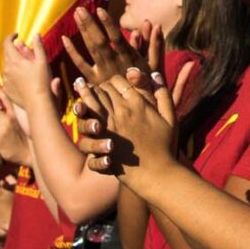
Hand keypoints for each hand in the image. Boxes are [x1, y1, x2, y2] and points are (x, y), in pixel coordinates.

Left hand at [0, 34, 53, 108]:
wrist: (37, 103)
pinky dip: (13, 73)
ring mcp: (6, 80)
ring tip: (26, 64)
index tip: (17, 35)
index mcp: (15, 60)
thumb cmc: (42, 82)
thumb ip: (38, 46)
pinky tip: (23, 77)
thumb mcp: (42, 61)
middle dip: (15, 49)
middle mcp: (7, 69)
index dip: (11, 37)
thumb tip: (36, 34)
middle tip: (25, 49)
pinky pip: (8, 77)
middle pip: (7, 54)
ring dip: (14, 62)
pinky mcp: (6, 89)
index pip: (7, 43)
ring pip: (7, 66)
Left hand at [0, 88, 29, 162]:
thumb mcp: (32, 121)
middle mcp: (8, 119)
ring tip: (0, 139)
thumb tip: (50, 84)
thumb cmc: (31, 139)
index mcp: (15, 114)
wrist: (30, 155)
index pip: (5, 98)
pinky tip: (0, 146)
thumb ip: (29, 109)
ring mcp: (3, 129)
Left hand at [63, 6, 152, 87]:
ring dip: (83, 31)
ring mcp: (102, 73)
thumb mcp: (154, 66)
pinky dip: (72, 52)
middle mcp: (114, 65)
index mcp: (128, 59)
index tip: (100, 10)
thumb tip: (156, 24)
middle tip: (80, 8)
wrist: (136, 113)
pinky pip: (81, 66)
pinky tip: (64, 39)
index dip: (108, 25)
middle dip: (90, 24)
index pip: (116, 39)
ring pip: (90, 50)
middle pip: (99, 42)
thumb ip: (154, 45)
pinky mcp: (94, 81)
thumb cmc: (147, 88)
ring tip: (76, 14)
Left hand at [76, 73, 179, 191]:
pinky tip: (79, 108)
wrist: (157, 174)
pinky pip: (88, 119)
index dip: (115, 80)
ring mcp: (111, 125)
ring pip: (92, 100)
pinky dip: (83, 110)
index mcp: (139, 103)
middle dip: (99, 85)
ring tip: (79, 84)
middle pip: (104, 88)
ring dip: (85, 91)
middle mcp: (123, 111)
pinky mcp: (103, 140)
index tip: (113, 83)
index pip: (119, 81)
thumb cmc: (166, 146)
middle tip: (95, 84)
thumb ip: (162, 94)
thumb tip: (155, 74)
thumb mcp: (170, 117)